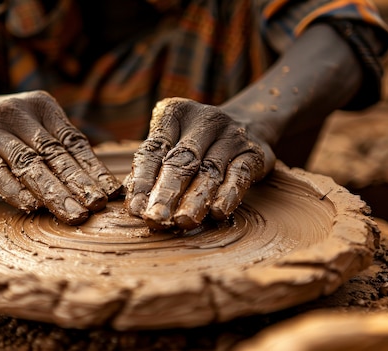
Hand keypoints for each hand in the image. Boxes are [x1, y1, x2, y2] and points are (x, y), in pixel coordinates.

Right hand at [0, 90, 121, 224]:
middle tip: (95, 208)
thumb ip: (60, 147)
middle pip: (54, 154)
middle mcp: (18, 113)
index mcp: (43, 107)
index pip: (73, 142)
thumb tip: (100, 186)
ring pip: (28, 164)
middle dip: (77, 184)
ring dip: (53, 192)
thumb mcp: (35, 124)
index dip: (93, 168)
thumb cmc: (7, 127)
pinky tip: (31, 206)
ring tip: (72, 214)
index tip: (109, 193)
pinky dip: (14, 190)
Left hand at [125, 97, 274, 229]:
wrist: (250, 122)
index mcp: (174, 113)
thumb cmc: (196, 141)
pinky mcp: (254, 152)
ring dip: (195, 199)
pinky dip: (228, 195)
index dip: (143, 180)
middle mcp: (205, 120)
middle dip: (166, 193)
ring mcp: (232, 135)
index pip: (154, 150)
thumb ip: (153, 167)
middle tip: (155, 219)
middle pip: (181, 161)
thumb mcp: (172, 140)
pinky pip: (239, 174)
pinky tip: (218, 213)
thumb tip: (133, 204)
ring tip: (182, 223)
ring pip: (210, 170)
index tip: (135, 209)